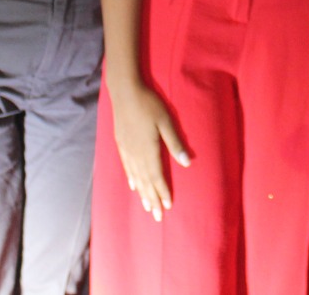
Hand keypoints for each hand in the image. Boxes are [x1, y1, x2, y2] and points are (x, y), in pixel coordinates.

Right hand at [110, 81, 189, 221]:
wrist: (125, 92)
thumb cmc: (148, 104)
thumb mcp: (166, 122)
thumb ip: (175, 143)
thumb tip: (186, 163)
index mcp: (149, 150)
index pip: (157, 176)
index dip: (162, 192)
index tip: (167, 206)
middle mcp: (136, 154)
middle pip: (146, 181)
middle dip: (153, 199)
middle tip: (157, 216)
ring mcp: (127, 150)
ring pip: (136, 177)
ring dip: (142, 192)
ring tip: (147, 206)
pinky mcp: (121, 144)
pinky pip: (127, 167)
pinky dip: (132, 179)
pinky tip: (133, 186)